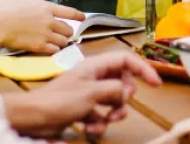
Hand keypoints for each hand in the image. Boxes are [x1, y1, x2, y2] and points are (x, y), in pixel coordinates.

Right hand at [0, 0, 84, 53]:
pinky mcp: (39, 46)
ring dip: (62, 42)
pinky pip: (55, 50)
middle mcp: (49, 21)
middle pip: (68, 29)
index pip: (69, 12)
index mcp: (46, 7)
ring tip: (58, 42)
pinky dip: (55, 50)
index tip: (83, 18)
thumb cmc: (5, 9)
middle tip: (64, 33)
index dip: (78, 15)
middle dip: (67, 32)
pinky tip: (51, 49)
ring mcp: (45, 34)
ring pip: (63, 41)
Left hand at [3, 51, 160, 138]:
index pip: (126, 60)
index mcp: (95, 66)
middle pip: (122, 83)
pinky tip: (91, 129)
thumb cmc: (58, 100)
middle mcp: (93, 77)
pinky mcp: (82, 108)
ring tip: (105, 121)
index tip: (155, 83)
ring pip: (113, 101)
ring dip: (113, 114)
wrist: (33, 117)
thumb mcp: (91, 93)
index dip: (143, 69)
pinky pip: (100, 114)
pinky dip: (99, 123)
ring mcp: (88, 93)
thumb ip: (114, 90)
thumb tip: (126, 91)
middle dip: (124, 99)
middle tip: (118, 107)